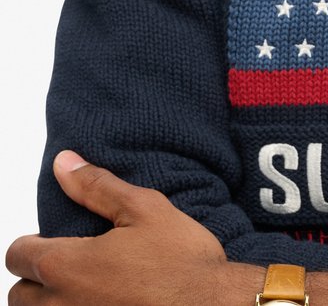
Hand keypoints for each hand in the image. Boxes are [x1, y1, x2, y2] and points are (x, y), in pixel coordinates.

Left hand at [5, 151, 264, 304]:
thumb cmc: (182, 261)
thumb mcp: (144, 208)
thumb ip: (96, 187)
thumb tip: (64, 163)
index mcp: (67, 266)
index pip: (18, 255)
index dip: (30, 243)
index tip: (50, 240)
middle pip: (19, 296)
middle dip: (35, 277)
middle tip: (67, 265)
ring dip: (51, 302)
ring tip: (83, 288)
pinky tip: (101, 303)